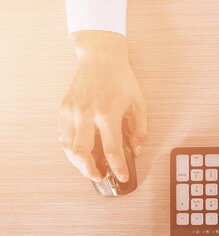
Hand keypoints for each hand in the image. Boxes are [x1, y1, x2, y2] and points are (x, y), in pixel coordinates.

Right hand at [58, 31, 146, 181]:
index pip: (111, 149)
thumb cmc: (120, 80)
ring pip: (68, 147)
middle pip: (82, 153)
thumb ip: (139, 130)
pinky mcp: (63, 109)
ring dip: (78, 163)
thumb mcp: (138, 104)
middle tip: (99, 177)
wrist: (100, 58)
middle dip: (90, 171)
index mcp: (107, 113)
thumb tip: (136, 150)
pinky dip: (69, 148)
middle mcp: (86, 113)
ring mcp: (71, 111)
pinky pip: (62, 135)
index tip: (122, 176)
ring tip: (89, 168)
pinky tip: (78, 153)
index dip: (118, 167)